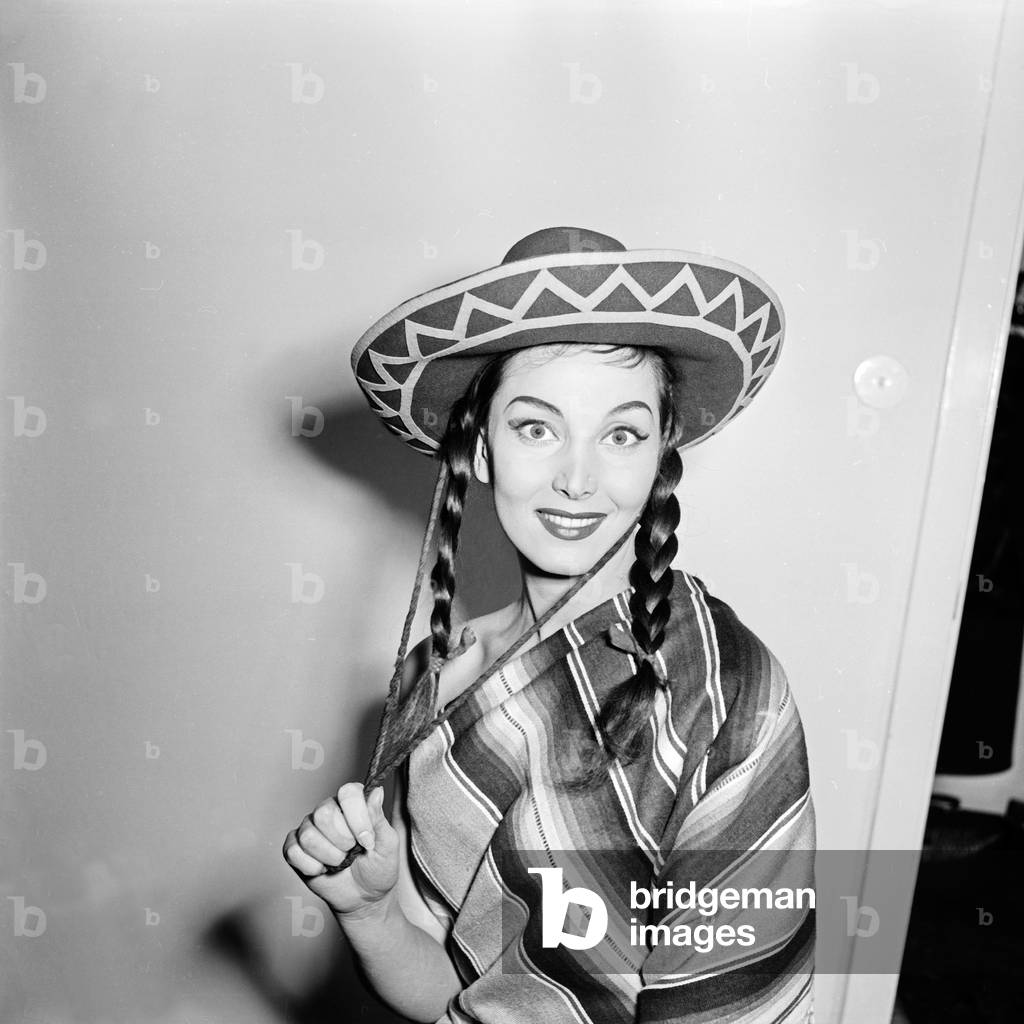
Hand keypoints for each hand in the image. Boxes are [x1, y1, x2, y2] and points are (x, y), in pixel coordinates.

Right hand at [283, 782, 399, 917]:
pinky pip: (293, 851)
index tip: (367, 840)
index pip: (347, 792)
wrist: (364, 898)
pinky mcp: (294, 848)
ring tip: (339, 862)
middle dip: (342, 841)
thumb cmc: (379, 868)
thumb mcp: (387, 844)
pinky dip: (311, 866)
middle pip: (324, 814)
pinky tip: (323, 869)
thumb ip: (378, 818)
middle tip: (352, 852)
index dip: (357, 818)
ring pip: (308, 835)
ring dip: (329, 857)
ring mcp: (309, 828)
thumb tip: (376, 792)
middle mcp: (329, 810)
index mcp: (353, 804)